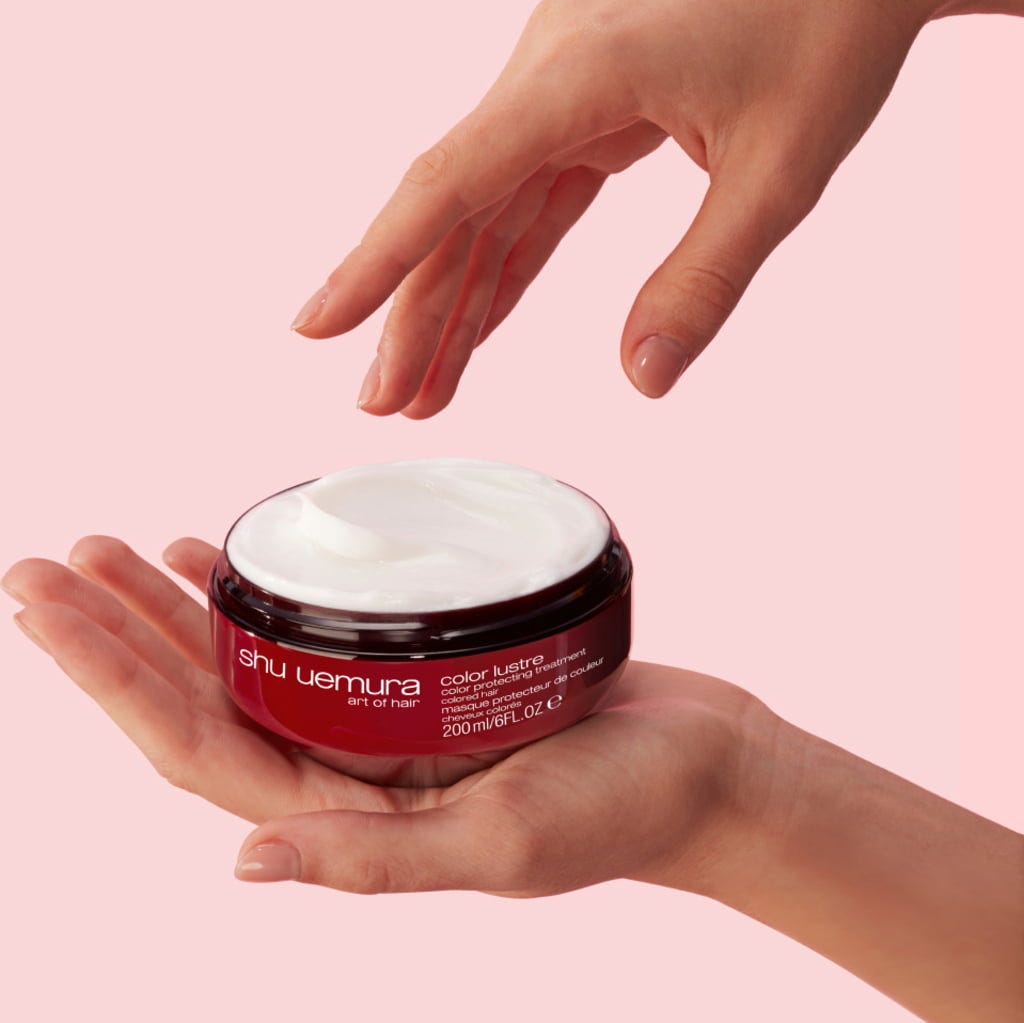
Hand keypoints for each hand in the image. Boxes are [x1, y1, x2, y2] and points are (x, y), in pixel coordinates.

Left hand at [2, 537, 760, 894]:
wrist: (702, 766)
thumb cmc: (621, 813)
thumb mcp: (503, 846)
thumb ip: (377, 861)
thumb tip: (244, 865)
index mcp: (344, 820)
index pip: (193, 744)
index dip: (111, 676)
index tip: (50, 599)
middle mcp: (343, 771)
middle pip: (201, 697)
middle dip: (115, 632)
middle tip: (51, 556)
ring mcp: (376, 721)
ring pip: (247, 663)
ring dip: (172, 610)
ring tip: (113, 545)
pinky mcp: (418, 676)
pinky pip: (317, 631)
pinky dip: (265, 594)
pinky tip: (224, 556)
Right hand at [291, 0, 939, 415]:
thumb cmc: (830, 37)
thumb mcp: (778, 178)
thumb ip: (703, 283)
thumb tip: (642, 380)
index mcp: (581, 72)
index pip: (452, 181)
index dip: (377, 261)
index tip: (316, 325)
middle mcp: (549, 66)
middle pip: (456, 206)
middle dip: (416, 310)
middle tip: (382, 402)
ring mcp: (564, 78)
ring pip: (487, 205)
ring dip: (458, 296)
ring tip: (424, 386)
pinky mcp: (590, 95)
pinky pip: (532, 190)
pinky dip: (510, 258)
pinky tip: (480, 318)